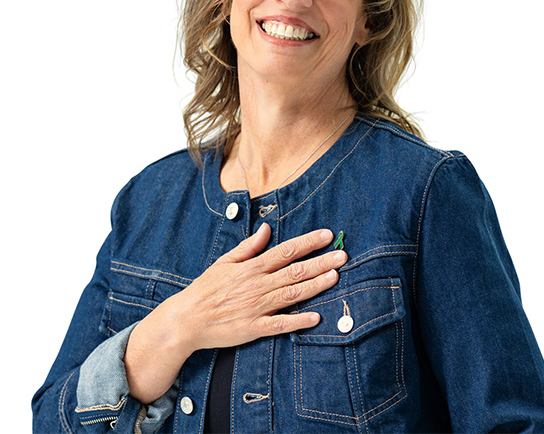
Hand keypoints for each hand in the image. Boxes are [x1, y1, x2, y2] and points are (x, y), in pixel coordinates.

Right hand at [124, 223, 345, 402]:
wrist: (187, 319)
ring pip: (293, 294)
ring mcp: (257, 307)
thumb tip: (266, 228)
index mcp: (252, 267)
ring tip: (336, 276)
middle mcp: (258, 285)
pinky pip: (280, 324)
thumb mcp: (225, 261)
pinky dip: (298, 321)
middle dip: (321, 262)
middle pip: (296, 271)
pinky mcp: (254, 328)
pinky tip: (315, 317)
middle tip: (343, 255)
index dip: (308, 242)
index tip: (327, 235)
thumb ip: (248, 246)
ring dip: (316, 285)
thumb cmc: (206, 288)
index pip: (286, 251)